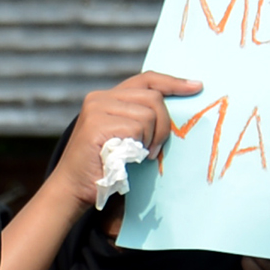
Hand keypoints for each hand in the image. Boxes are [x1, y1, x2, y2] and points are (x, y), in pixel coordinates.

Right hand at [52, 71, 204, 204]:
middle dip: (163, 125)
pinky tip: (128, 158)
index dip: (173, 82)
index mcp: (107, 97)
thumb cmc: (103, 168)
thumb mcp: (124, 137)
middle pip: (153, 97)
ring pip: (147, 114)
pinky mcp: (97, 125)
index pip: (147, 79)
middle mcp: (100, 97)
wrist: (72, 189)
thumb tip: (174, 110)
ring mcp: (97, 109)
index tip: (196, 87)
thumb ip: (139, 119)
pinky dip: (138, 146)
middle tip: (155, 149)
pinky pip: (136, 128)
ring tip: (137, 155)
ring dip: (150, 139)